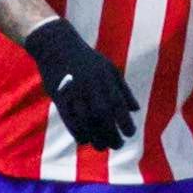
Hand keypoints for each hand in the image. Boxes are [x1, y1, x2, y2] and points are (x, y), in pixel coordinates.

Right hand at [22, 16, 139, 151]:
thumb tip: (135, 110)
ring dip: (95, 137)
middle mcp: (90, 86)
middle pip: (102, 116)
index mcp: (105, 79)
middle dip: (112, 134)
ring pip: (85, 120)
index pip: (118, 105)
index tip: (130, 134)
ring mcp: (74, 91)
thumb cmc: (87, 60)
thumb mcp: (109, 69)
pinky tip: (85, 140)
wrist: (57, 46)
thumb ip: (123, 89)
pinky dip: (78, 133)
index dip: (125, 122)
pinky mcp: (59, 97)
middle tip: (118, 145)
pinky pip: (69, 119)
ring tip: (102, 147)